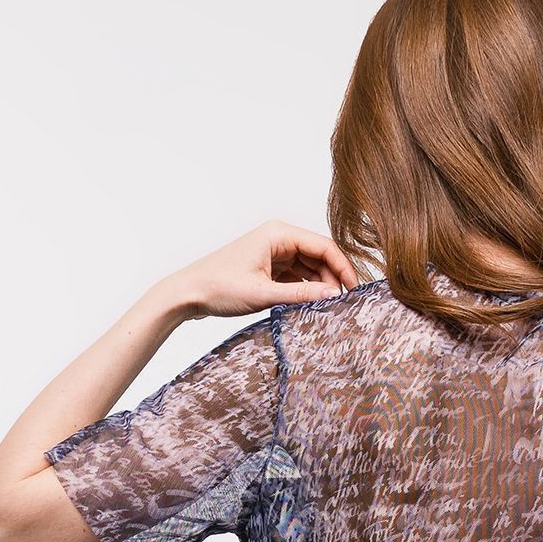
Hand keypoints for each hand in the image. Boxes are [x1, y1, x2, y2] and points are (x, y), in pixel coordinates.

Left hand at [159, 220, 361, 318]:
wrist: (188, 293)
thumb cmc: (218, 287)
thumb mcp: (264, 294)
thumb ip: (301, 296)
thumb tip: (333, 296)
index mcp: (278, 233)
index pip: (324, 246)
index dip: (344, 267)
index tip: (354, 290)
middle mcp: (278, 238)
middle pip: (320, 256)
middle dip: (333, 279)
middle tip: (342, 305)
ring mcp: (274, 253)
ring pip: (310, 268)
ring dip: (320, 286)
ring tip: (327, 308)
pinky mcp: (269, 267)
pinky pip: (297, 276)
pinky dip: (306, 290)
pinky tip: (310, 305)